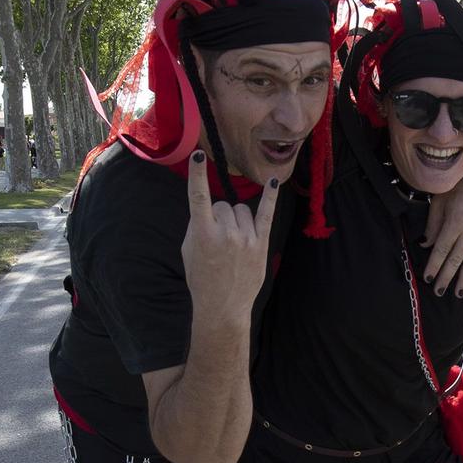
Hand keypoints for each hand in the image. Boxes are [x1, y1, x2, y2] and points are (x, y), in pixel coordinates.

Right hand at [181, 151, 278, 321]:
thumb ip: (196, 226)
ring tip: (232, 241)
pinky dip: (270, 197)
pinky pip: (267, 214)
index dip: (197, 175)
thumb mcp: (189, 251)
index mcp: (203, 234)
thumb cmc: (201, 278)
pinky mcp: (261, 243)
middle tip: (216, 238)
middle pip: (223, 205)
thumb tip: (208, 208)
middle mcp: (226, 233)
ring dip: (236, 219)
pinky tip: (273, 183)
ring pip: (241, 209)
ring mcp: (246, 238)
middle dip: (218, 216)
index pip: (199, 197)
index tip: (199, 156)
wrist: (222, 306)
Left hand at [423, 164, 462, 296]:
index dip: (434, 265)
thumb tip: (426, 244)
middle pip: (456, 259)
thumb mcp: (440, 201)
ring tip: (458, 293)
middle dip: (447, 277)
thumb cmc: (458, 186)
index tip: (428, 277)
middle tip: (439, 291)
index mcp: (455, 223)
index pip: (442, 250)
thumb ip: (433, 224)